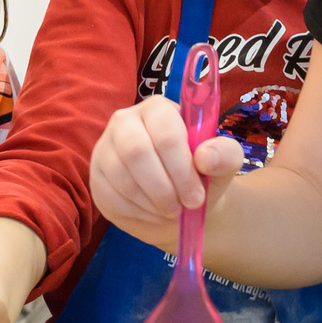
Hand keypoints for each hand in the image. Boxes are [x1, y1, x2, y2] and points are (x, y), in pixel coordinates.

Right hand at [88, 97, 244, 251]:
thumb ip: (225, 155)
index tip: (197, 196)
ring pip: (121, 177)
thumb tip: (204, 156)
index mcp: (159, 109)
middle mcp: (126, 121)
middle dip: (163, 187)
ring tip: (170, 210)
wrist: (182, 205)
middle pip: (136, 151)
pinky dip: (137, 213)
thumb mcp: (223, 166)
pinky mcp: (96, 176)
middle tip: (182, 207)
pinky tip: (152, 213)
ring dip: (152, 202)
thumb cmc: (202, 178)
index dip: (181, 166)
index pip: (164, 129)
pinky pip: (110, 196)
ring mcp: (105, 148)